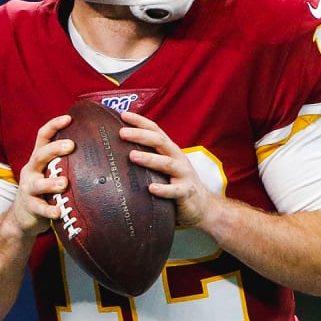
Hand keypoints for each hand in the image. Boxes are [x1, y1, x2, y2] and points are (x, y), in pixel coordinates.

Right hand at [6, 114, 73, 237]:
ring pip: (38, 183)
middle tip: (71, 145)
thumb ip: (65, 164)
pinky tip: (58, 212)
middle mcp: (31, 170)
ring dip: (50, 183)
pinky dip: (49, 211)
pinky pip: (39, 208)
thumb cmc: (44, 192)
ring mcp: (28, 189)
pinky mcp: (29, 207)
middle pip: (40, 155)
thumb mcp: (50, 173)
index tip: (69, 118)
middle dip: (54, 149)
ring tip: (63, 183)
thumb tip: (99, 151)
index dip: (54, 126)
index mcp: (38, 160)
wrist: (21, 217)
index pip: (43, 137)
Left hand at [120, 111, 212, 228]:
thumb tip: (117, 150)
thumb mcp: (163, 166)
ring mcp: (183, 174)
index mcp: (169, 150)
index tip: (123, 114)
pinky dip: (164, 189)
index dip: (140, 121)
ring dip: (149, 159)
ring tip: (132, 156)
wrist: (203, 206)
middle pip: (159, 142)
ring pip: (166, 164)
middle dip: (140, 135)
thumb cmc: (176, 182)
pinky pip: (175, 190)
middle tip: (122, 133)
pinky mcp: (186, 192)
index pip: (155, 130)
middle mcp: (177, 158)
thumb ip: (148, 156)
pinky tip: (151, 189)